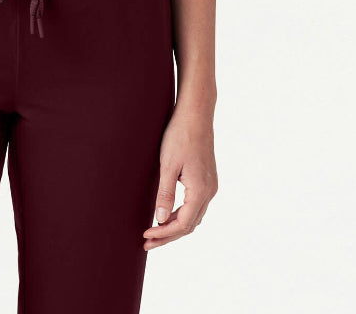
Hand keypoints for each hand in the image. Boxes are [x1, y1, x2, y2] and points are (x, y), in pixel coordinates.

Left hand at [143, 107, 217, 249]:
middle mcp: (210, 191)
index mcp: (201, 190)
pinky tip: (168, 214)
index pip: (182, 224)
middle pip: (189, 225)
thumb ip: (165, 193)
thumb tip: (159, 219)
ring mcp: (210, 185)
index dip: (163, 233)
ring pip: (194, 216)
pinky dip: (181, 214)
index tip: (146, 235)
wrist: (196, 114)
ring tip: (155, 232)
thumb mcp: (168, 164)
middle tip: (147, 242)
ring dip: (175, 227)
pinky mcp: (207, 179)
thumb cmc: (180, 135)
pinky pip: (195, 205)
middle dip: (168, 235)